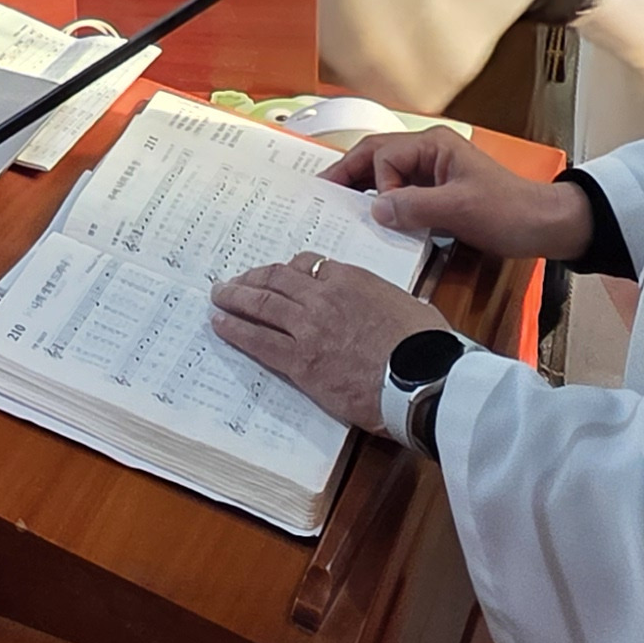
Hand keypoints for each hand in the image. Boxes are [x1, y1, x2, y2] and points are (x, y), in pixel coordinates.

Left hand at [207, 254, 450, 433]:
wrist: (421, 377)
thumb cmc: (425, 345)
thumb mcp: (407, 305)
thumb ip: (382, 301)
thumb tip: (384, 308)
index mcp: (351, 279)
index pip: (308, 265)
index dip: (287, 270)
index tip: (278, 274)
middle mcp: (323, 296)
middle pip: (276, 280)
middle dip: (252, 279)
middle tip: (234, 282)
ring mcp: (308, 327)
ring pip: (261, 305)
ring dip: (235, 298)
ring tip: (218, 296)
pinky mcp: (301, 361)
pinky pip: (258, 340)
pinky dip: (235, 329)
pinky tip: (220, 324)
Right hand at [319, 128, 592, 259]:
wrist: (545, 227)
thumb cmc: (509, 212)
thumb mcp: (460, 209)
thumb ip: (414, 207)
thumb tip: (374, 209)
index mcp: (434, 146)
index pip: (384, 155)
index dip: (376, 183)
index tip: (380, 212)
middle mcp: (429, 153)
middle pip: (377, 158)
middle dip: (349, 175)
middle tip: (320, 194)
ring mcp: (432, 173)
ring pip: (385, 175)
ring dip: (364, 190)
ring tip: (338, 209)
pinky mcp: (437, 194)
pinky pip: (400, 194)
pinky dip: (384, 205)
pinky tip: (373, 222)